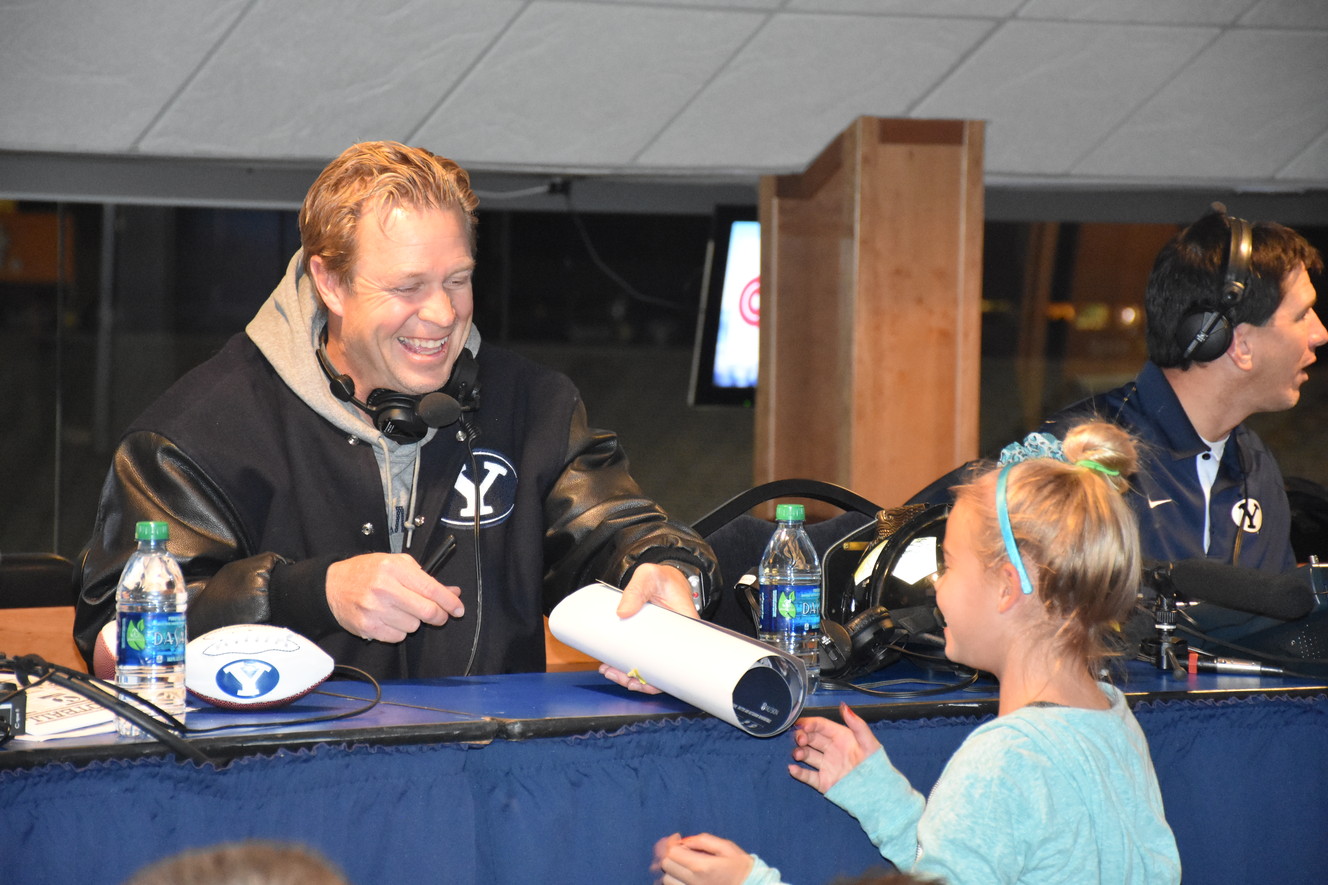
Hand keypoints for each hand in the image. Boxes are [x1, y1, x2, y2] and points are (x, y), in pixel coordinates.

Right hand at [325, 553, 464, 641]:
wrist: (332, 586)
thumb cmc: (367, 572)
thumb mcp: (397, 565)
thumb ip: (425, 578)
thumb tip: (452, 592)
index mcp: (394, 568)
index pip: (431, 589)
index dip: (449, 602)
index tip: (458, 609)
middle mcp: (384, 588)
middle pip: (426, 611)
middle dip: (438, 616)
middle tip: (438, 615)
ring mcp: (375, 609)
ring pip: (413, 626)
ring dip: (413, 621)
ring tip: (400, 609)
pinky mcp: (367, 627)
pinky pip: (398, 636)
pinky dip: (399, 630)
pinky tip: (389, 618)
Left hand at [600, 563, 697, 693]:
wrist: (661, 575)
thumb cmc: (662, 576)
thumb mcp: (649, 576)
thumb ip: (635, 589)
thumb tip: (621, 613)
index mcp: (684, 626)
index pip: (679, 662)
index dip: (660, 678)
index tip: (642, 681)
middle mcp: (676, 639)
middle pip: (662, 671)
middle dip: (639, 681)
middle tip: (617, 676)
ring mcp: (663, 642)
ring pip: (650, 668)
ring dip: (630, 676)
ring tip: (609, 671)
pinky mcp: (651, 640)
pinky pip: (642, 657)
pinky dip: (628, 665)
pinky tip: (612, 666)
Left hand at [652, 832, 752, 884]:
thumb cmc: (739, 867)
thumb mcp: (725, 847)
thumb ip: (703, 840)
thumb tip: (684, 840)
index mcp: (702, 866)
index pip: (672, 853)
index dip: (670, 842)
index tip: (677, 837)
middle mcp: (693, 882)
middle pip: (666, 865)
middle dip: (669, 853)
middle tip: (678, 847)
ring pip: (666, 879)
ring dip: (670, 868)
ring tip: (681, 861)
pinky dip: (672, 880)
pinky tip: (680, 873)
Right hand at [787, 703, 880, 793]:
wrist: (878, 792)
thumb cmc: (876, 764)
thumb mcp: (868, 742)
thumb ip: (856, 724)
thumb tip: (843, 706)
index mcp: (840, 737)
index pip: (821, 726)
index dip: (810, 723)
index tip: (802, 724)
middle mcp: (831, 749)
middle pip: (810, 739)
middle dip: (802, 736)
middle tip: (800, 739)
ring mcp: (826, 766)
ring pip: (807, 755)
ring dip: (799, 752)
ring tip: (798, 754)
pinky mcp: (823, 782)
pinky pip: (808, 776)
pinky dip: (798, 772)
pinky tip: (792, 768)